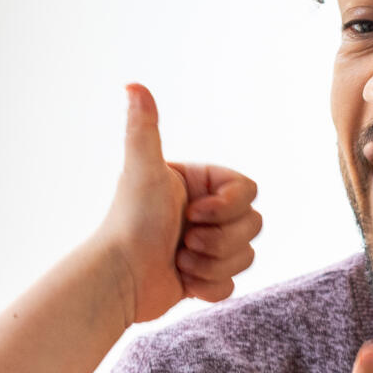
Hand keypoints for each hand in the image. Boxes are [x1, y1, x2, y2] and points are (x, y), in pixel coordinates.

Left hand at [95, 84, 261, 324]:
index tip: (192, 213)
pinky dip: (207, 287)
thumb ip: (144, 129)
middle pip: (253, 224)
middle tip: (183, 239)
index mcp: (198, 184)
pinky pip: (231, 285)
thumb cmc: (130, 223)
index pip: (248, 190)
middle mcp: (205, 211)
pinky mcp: (204, 277)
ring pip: (246, 256)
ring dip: (211, 263)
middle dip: (219, 239)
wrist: (119, 279)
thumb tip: (133, 85)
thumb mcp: (142, 171)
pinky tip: (181, 281)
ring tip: (178, 260)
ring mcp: (206, 245)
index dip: (227, 207)